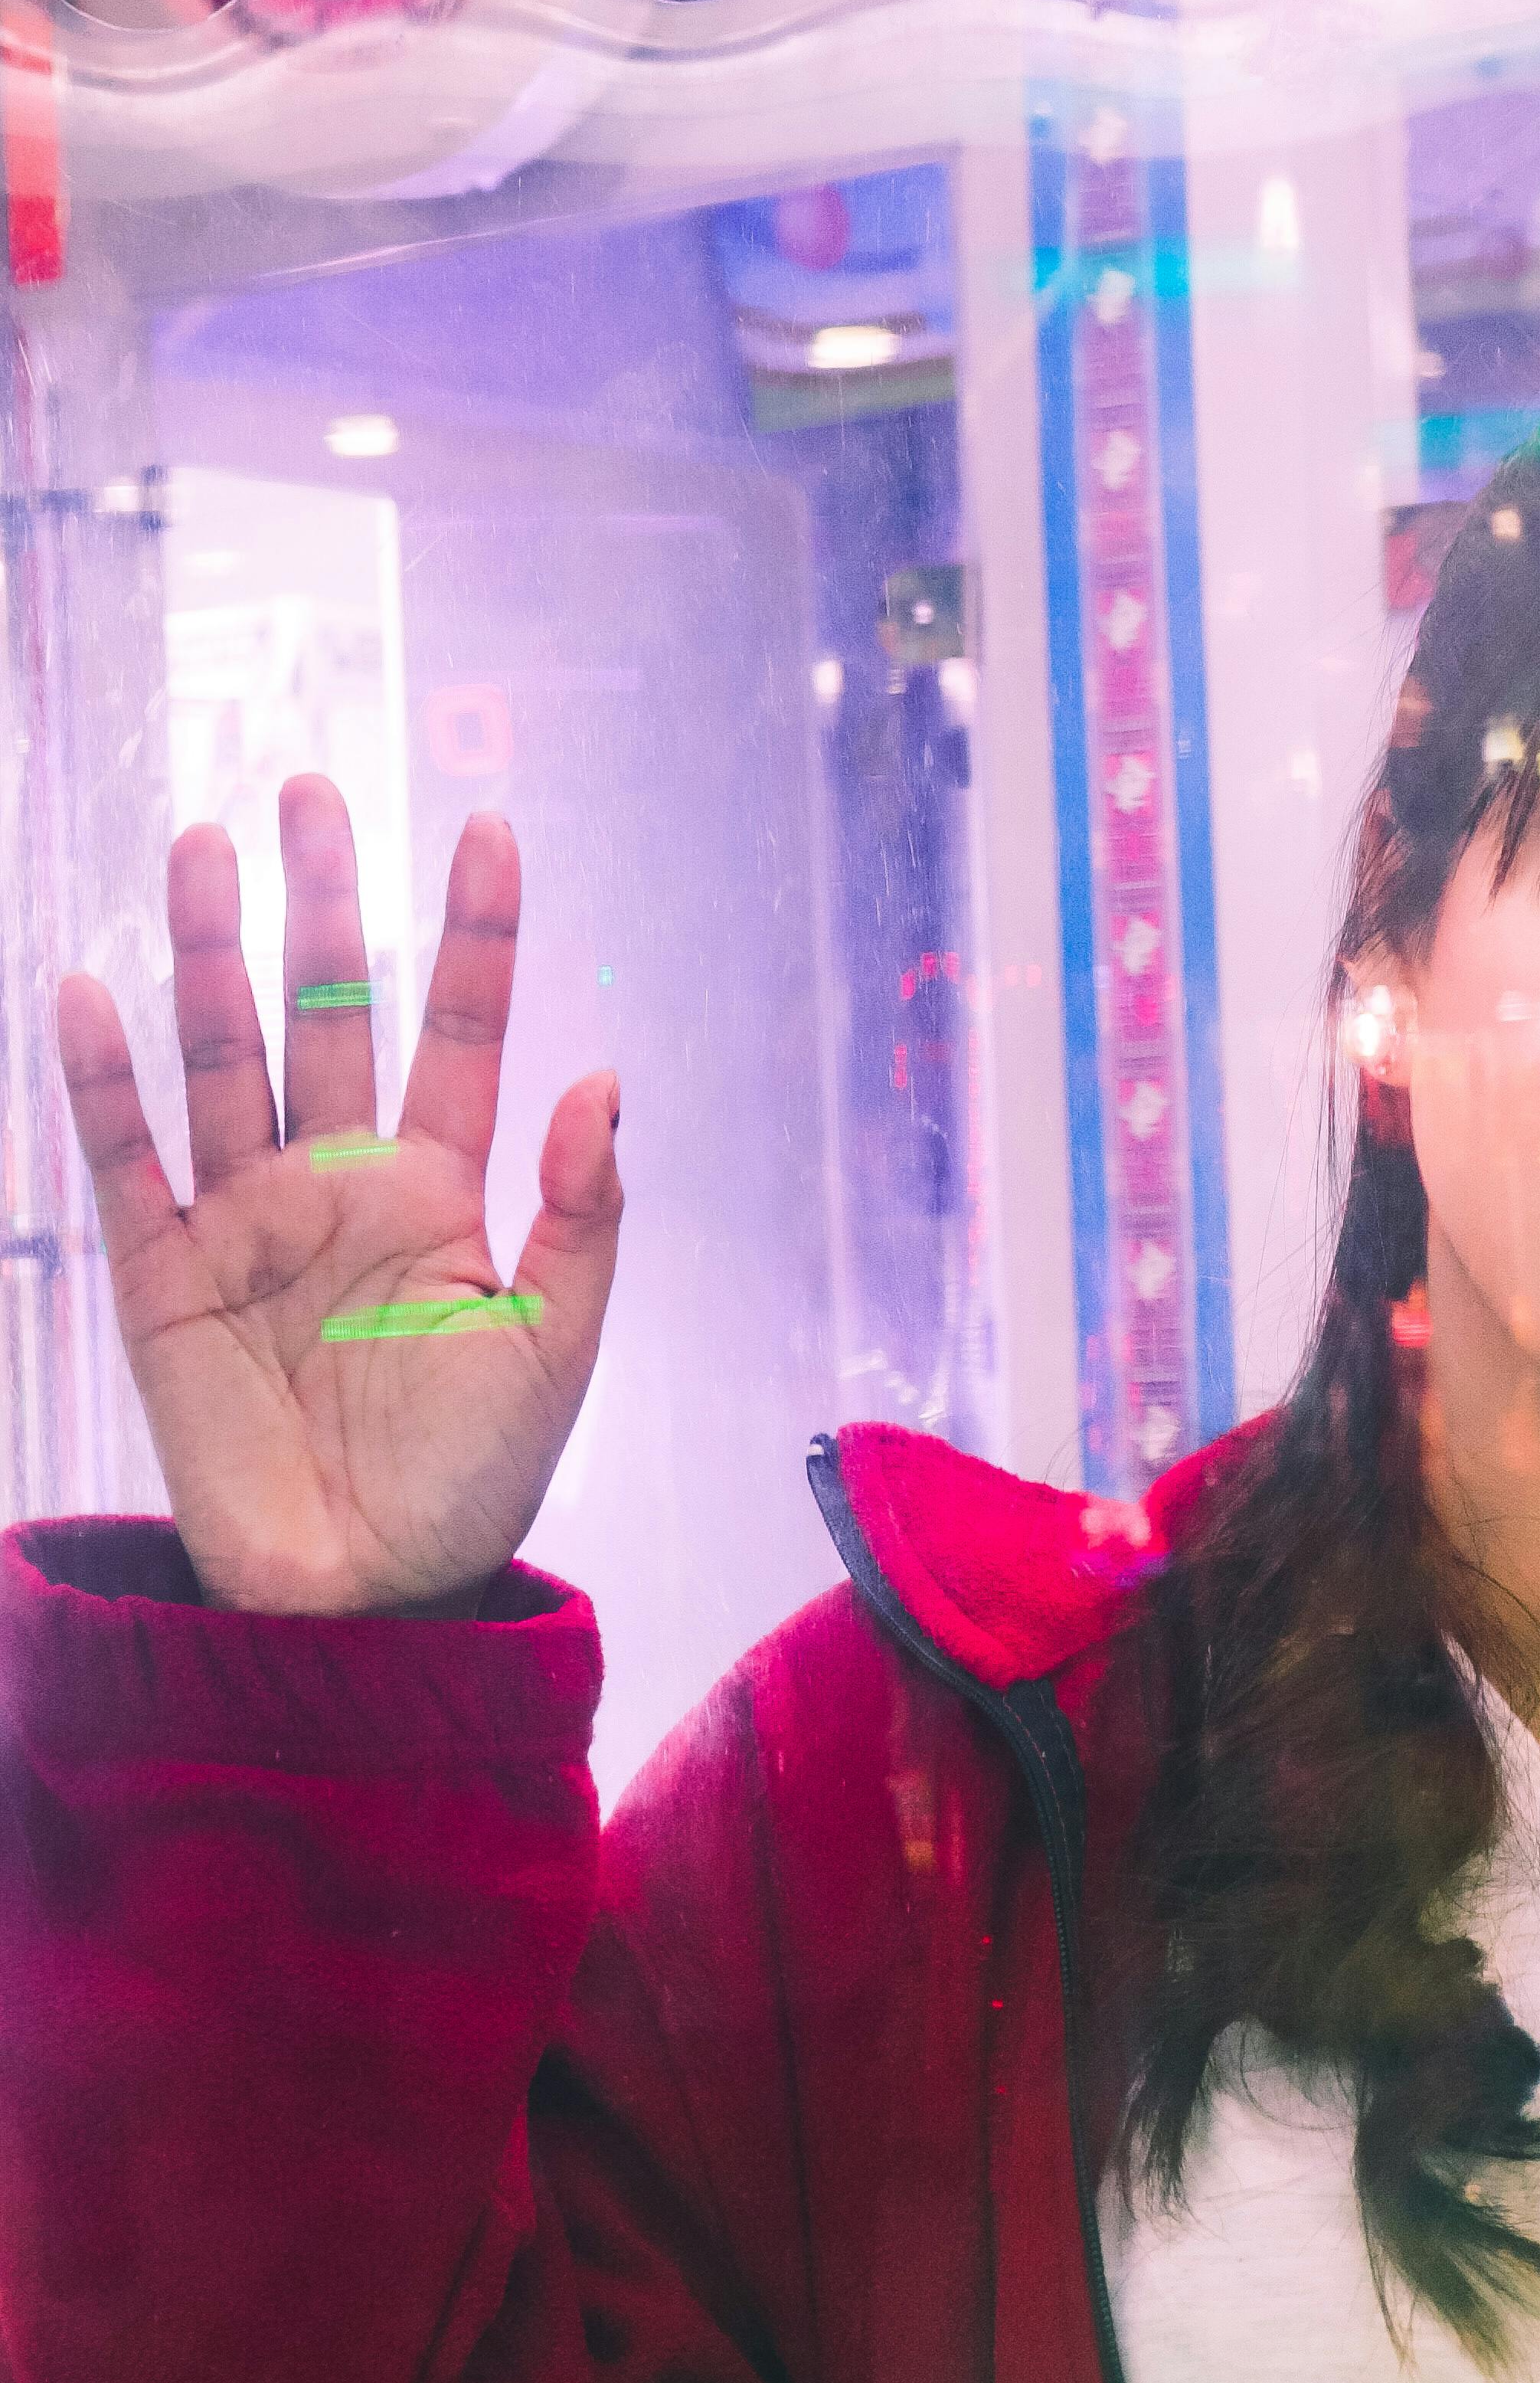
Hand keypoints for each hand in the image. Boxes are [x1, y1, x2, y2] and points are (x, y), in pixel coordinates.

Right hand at [55, 776, 620, 1616]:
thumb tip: (603, 1077)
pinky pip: (127, 1161)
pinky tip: (93, 987)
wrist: (365, 1595)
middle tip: (307, 787)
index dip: (476, 935)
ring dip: (210, 954)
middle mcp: (339, 1182)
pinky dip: (106, 1079)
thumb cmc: (472, 1480)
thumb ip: (582, 1215)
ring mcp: (246, 1220)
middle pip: (327, 1013)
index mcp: (441, 1191)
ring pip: (223, 1057)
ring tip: (202, 845)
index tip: (489, 827)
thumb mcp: (557, 1346)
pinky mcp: (165, 1277)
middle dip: (319, 905)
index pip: (462, 1031)